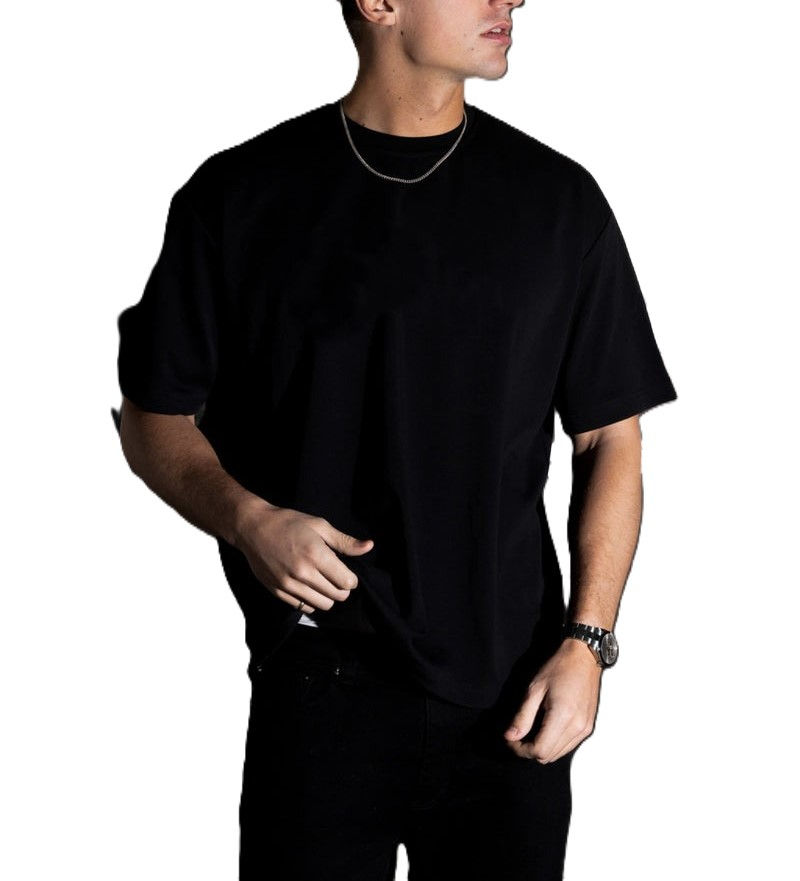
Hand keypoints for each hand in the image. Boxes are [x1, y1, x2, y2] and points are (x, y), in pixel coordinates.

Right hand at [234, 501, 373, 612]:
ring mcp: (288, 584)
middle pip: (337, 596)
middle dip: (342, 588)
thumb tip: (369, 546)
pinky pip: (304, 607)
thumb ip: (345, 541)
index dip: (352, 579)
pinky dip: (311, 601)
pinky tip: (308, 586)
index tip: (348, 573)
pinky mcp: (277, 591)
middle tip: (336, 576)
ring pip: (322, 605)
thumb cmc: (288, 523)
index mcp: (316, 554)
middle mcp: (302, 572)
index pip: (347, 582)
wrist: (253, 528)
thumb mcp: (320, 526)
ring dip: (327, 596)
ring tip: (323, 582)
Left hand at [504, 638, 602, 762]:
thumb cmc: (559, 667)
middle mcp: (577, 727)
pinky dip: (554, 744)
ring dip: (542, 749)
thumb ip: (522, 716)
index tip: (511, 740)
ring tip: (530, 733)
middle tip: (516, 737)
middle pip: (548, 756)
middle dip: (529, 751)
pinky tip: (545, 730)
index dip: (521, 750)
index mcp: (563, 716)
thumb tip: (510, 737)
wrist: (584, 657)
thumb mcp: (534, 689)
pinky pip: (568, 746)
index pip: (539, 750)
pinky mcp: (588, 727)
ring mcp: (585, 729)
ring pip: (558, 754)